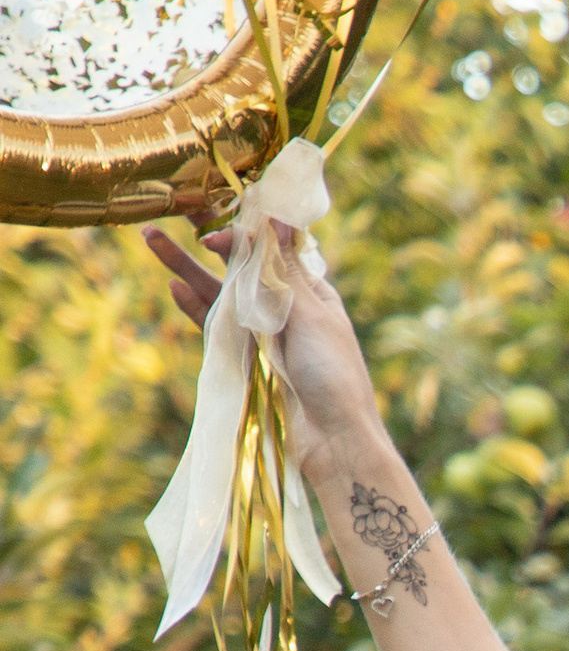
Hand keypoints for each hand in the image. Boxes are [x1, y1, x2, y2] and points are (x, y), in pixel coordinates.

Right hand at [144, 222, 385, 474]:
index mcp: (309, 290)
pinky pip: (214, 328)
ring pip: (219, 294)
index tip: (213, 233)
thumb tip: (277, 217)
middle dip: (206, 240)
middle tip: (171, 211)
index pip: (269, 249)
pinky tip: (174, 288)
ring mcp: (261, 334)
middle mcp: (283, 307)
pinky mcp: (244, 360)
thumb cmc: (335, 374)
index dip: (240, 235)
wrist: (332, 440)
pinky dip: (195, 308)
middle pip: (238, 267)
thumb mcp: (311, 315)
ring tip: (152, 239)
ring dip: (186, 268)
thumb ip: (286, 271)